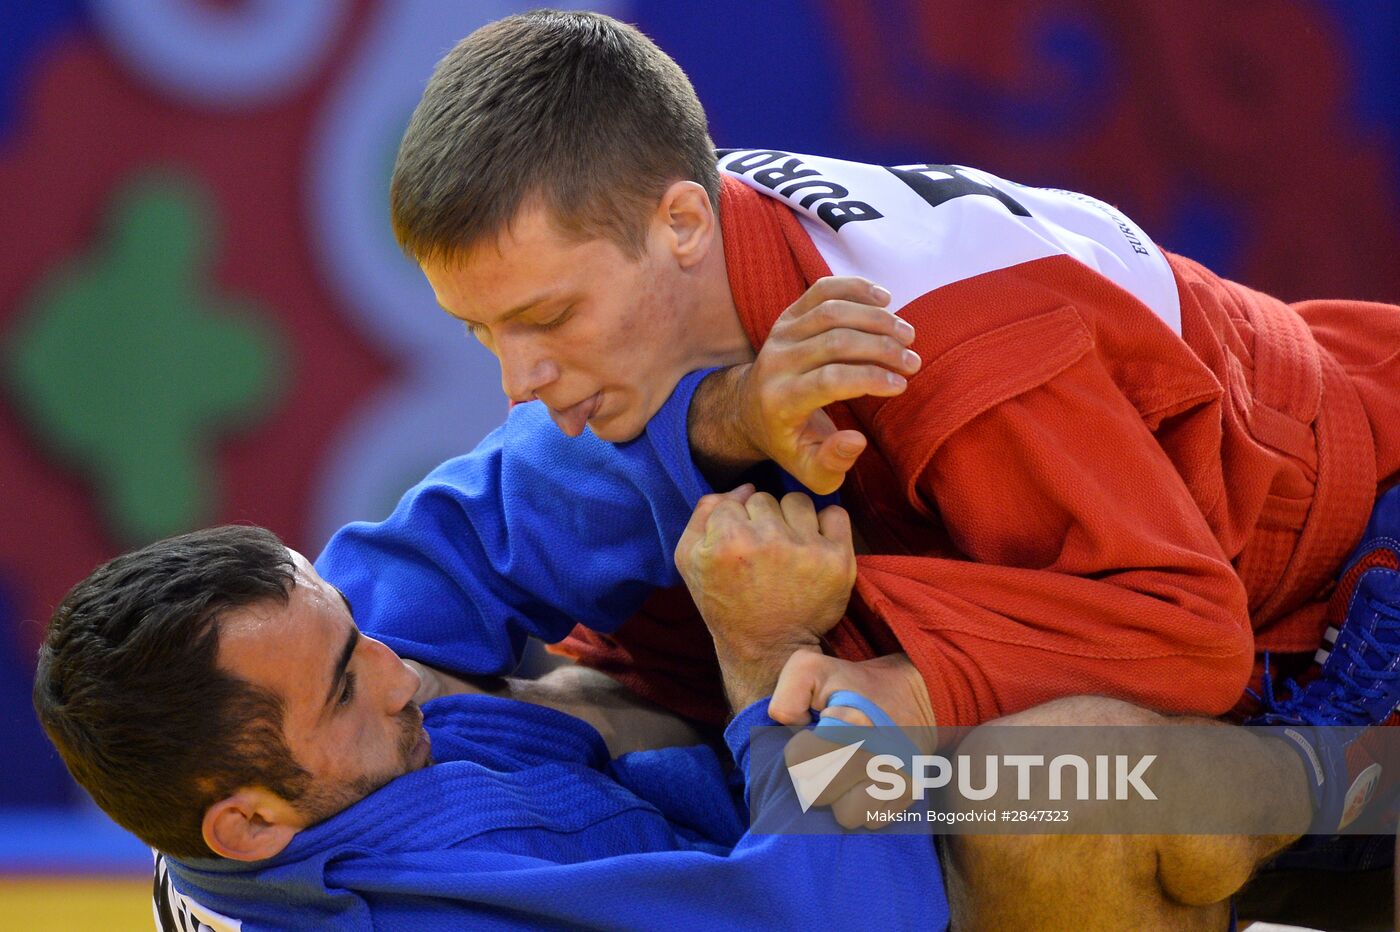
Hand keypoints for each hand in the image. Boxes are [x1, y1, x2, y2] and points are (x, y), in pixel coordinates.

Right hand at [675, 487, 855, 708]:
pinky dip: (826, 525)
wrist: (767, 648)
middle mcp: (767, 541)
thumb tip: (744, 488)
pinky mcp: (837, 560)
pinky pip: (835, 514)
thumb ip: (702, 514)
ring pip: (798, 501)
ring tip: (788, 548)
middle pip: (764, 498)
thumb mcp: (690, 561)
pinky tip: (814, 545)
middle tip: (762, 553)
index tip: (738, 549)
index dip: (733, 523)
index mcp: (726, 540)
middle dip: (761, 521)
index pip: (733, 501)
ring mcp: (806, 549)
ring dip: (792, 519)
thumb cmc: (725, 603)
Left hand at [732, 276, 919, 493]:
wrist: (750, 412)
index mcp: (781, 401)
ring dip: (876, 318)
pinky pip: (821, 290)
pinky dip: (855, 288)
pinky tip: (885, 299)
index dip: (871, 378)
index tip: (902, 385)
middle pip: (835, 341)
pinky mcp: (787, 315)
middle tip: (913, 361)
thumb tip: (857, 439)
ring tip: (907, 334)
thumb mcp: (809, 471)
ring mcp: (780, 334)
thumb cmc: (789, 444)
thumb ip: (833, 462)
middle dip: (882, 348)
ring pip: (832, 311)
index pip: (830, 380)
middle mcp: (775, 363)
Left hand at [773, 652, 936, 828]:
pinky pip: (874, 821)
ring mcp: (898, 778)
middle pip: (818, 795)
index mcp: (850, 725)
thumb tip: (788, 727)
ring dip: (843, 798)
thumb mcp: (812, 670)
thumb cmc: (856, 685)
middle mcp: (877, 756)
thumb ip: (788, 694)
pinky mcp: (911, 794)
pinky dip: (868, 806)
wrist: (918, 694)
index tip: (813, 736)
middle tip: (830, 756)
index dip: (799, 749)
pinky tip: (869, 781)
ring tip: (849, 772)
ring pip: (848, 816)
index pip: (799, 762)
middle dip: (817, 776)